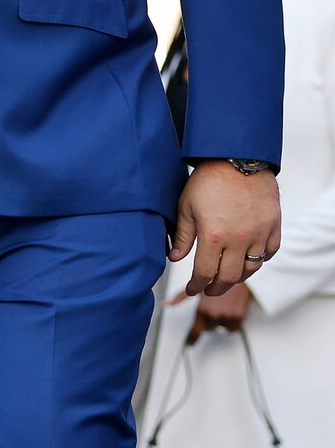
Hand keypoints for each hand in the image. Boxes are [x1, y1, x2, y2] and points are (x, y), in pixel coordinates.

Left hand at [168, 162, 280, 297]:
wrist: (238, 158)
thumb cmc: (209, 179)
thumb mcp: (187, 206)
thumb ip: (182, 236)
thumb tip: (174, 258)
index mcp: (213, 236)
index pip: (204, 273)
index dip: (197, 286)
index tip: (193, 289)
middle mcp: (238, 239)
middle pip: (229, 277)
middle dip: (217, 288)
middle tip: (209, 289)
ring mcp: (259, 233)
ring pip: (251, 268)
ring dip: (238, 277)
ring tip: (228, 276)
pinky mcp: (273, 225)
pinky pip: (269, 252)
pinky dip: (260, 260)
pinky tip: (250, 259)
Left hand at [178, 279, 253, 343]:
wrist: (238, 272)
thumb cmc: (217, 277)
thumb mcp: (197, 287)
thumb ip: (180, 298)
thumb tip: (166, 303)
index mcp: (202, 310)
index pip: (195, 332)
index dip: (192, 338)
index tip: (190, 342)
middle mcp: (214, 315)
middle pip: (207, 328)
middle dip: (208, 320)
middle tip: (212, 307)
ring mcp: (227, 317)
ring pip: (219, 328)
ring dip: (219, 321)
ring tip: (221, 306)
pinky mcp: (239, 317)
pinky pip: (232, 328)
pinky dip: (231, 323)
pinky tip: (229, 310)